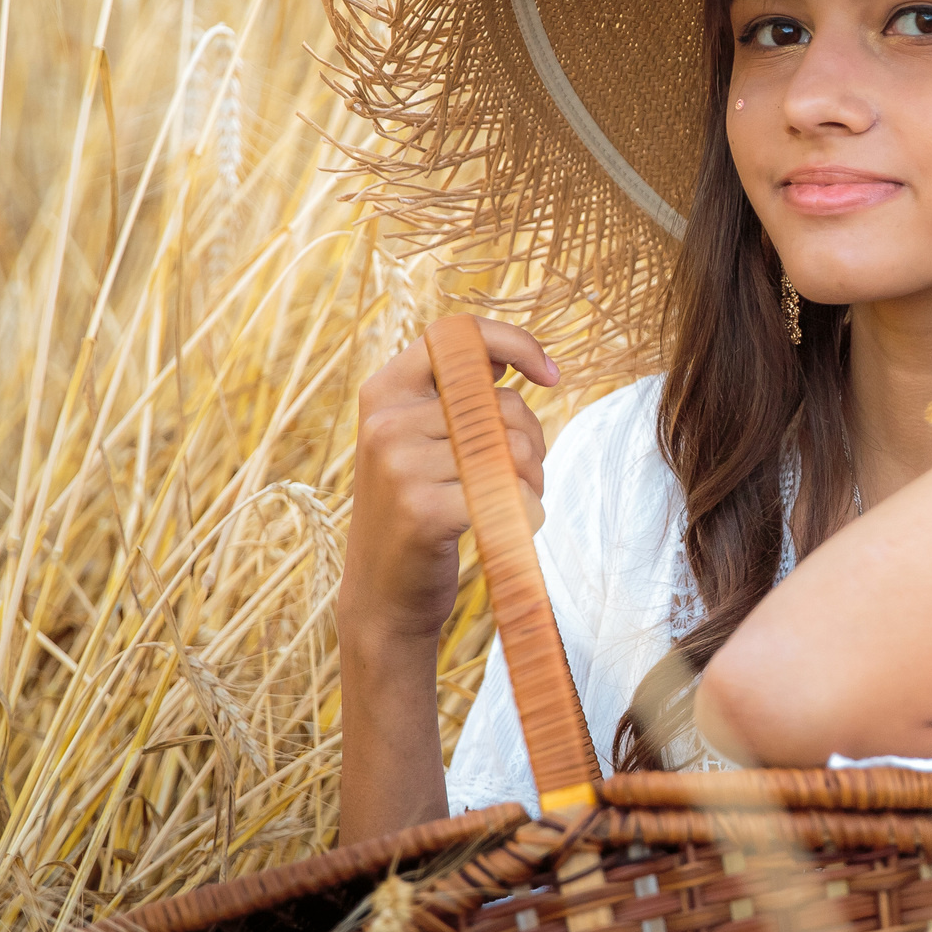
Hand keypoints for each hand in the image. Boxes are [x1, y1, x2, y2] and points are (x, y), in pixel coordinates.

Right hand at [337, 318, 556, 654]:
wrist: (382, 596)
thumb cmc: (417, 511)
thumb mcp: (417, 442)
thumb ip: (452, 398)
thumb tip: (500, 356)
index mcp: (385, 392)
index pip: (456, 334)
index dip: (514, 342)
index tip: (550, 375)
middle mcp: (386, 422)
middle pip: (501, 403)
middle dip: (532, 438)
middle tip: (523, 473)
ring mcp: (400, 465)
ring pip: (513, 450)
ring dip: (533, 481)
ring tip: (513, 501)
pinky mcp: (423, 510)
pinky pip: (511, 494)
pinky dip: (528, 514)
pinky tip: (510, 527)